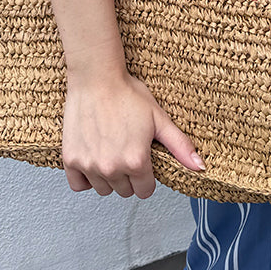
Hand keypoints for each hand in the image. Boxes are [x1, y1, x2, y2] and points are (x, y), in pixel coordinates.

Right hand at [61, 45, 205, 199]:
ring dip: (108, 177)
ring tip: (110, 151)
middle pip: (124, 191)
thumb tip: (199, 167)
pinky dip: (85, 177)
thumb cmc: (126, 93)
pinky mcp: (71, 160)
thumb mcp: (159, 118)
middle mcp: (112, 168)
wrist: (95, 78)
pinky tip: (93, 158)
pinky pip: (79, 185)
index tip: (142, 159)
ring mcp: (89, 165)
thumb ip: (180, 146)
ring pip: (103, 189)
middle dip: (128, 176)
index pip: (145, 191)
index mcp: (136, 161)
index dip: (147, 176)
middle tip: (126, 150)